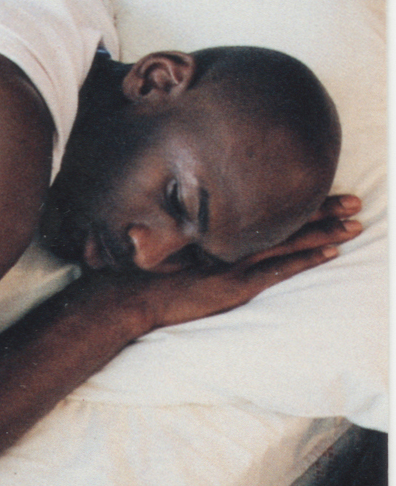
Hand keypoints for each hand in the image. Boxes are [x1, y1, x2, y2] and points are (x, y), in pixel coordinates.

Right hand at [87, 195, 362, 332]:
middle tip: (356, 200)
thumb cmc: (141, 273)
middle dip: (324, 209)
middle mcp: (227, 240)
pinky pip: (279, 269)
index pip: (264, 211)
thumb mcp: (165, 248)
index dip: (296, 200)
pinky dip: (306, 258)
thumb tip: (197, 229)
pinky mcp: (234, 284)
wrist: (128, 295)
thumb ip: (186, 238)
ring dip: (325, 231)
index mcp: (214, 229)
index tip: (323, 190)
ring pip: (289, 241)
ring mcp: (233, 261)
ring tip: (356, 223)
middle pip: (285, 220)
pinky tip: (331, 252)